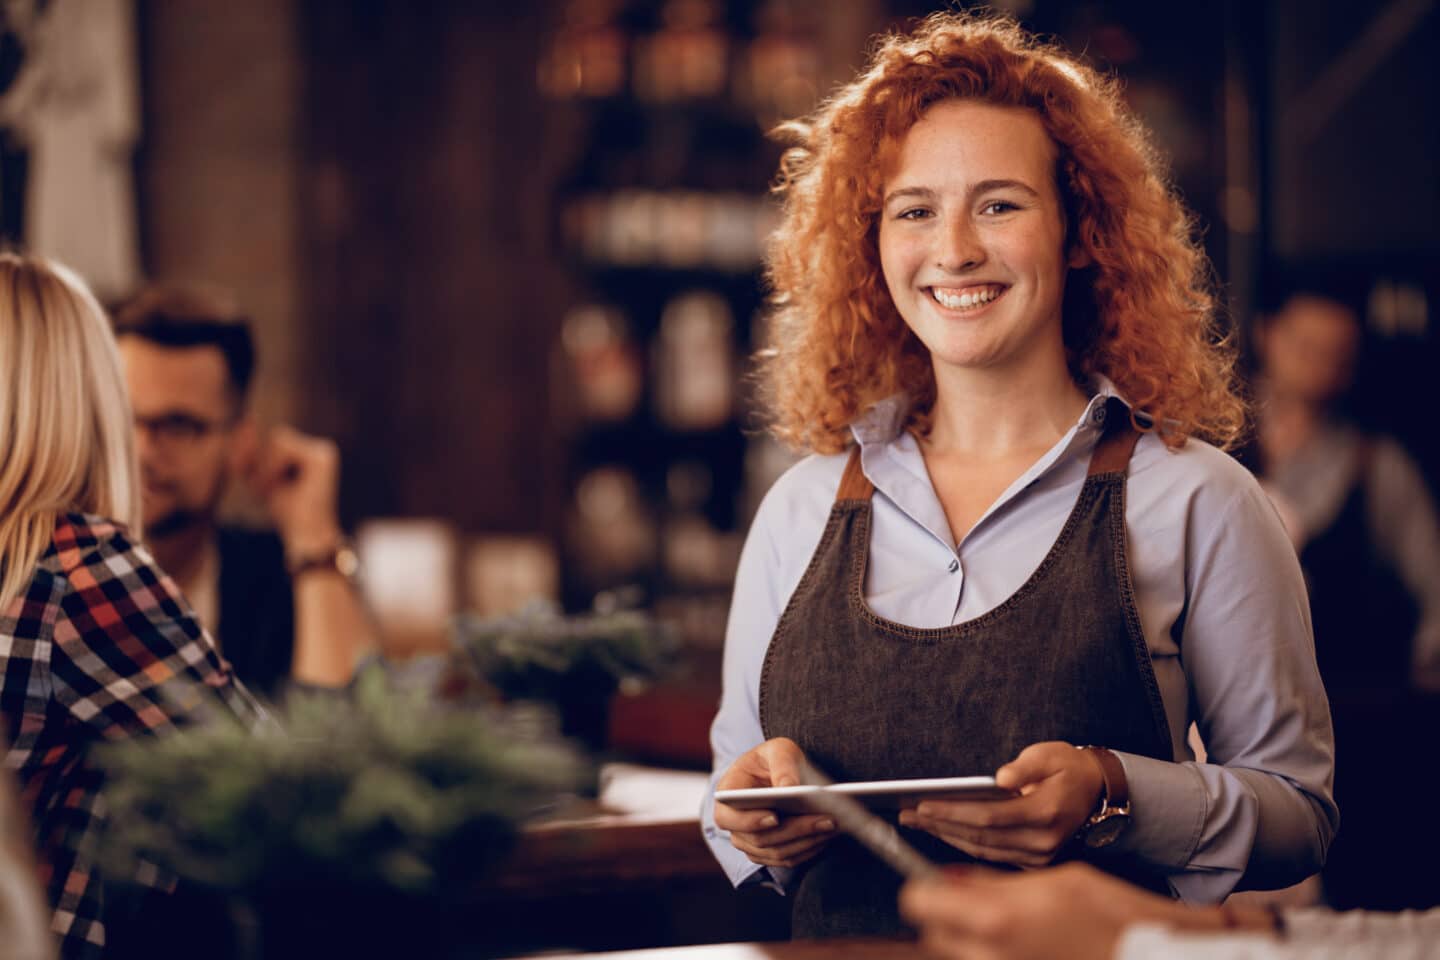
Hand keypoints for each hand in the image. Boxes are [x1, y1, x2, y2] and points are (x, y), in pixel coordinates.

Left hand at [244, 424, 342, 556]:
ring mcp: (323, 451)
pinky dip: (272, 467)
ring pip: (279, 439)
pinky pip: (284, 448)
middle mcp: (319, 448)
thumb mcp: (261, 479)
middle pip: (277, 435)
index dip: (255, 453)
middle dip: (261, 460)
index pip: (275, 437)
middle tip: (260, 489)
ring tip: (267, 490)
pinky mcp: (322, 458)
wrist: (307, 536)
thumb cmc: (286, 511)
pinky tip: (277, 487)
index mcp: (308, 452)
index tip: (245, 475)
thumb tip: (245, 422)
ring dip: (266, 465)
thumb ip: (251, 455)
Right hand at [713, 738, 836, 868]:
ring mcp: (750, 843)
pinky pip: (788, 859)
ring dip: (807, 841)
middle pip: (760, 839)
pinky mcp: (769, 853)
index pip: (728, 817)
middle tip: (824, 819)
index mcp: (727, 795)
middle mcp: (734, 825)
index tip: (774, 817)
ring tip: (832, 824)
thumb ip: (782, 764)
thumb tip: (789, 789)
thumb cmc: (773, 759)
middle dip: (795, 829)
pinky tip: (828, 835)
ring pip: (777, 852)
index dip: (749, 821)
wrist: (777, 773)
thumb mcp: (778, 750)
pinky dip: (809, 849)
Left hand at [898, 742, 1102, 866]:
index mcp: (1046, 812)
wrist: (1097, 793)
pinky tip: (942, 832)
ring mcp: (1039, 857)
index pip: (989, 816)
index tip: (922, 806)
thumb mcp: (1050, 754)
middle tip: (907, 816)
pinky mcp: (1034, 863)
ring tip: (916, 823)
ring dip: (946, 836)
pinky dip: (964, 844)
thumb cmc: (1068, 769)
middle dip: (940, 826)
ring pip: (983, 850)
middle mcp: (1043, 841)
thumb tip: (1001, 777)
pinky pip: (992, 856)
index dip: (953, 812)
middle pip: (980, 837)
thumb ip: (1025, 766)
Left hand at [900, 862, 1189, 959]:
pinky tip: (1022, 943)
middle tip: (969, 902)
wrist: (1155, 956)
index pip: (920, 904)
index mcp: (997, 921)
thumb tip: (950, 881)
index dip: (923, 889)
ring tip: (1005, 924)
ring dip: (968, 938)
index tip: (933, 883)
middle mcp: (992, 957)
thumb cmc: (1115, 915)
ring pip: (960, 955)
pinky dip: (992, 952)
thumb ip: (995, 884)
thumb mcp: (1053, 880)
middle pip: (933, 936)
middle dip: (943, 917)